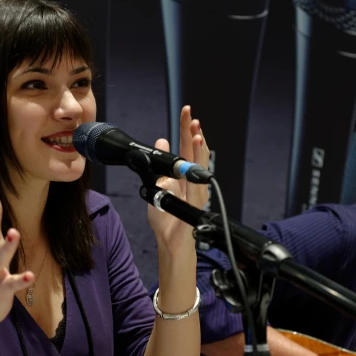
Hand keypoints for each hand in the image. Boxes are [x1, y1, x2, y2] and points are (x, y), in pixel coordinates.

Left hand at [147, 105, 209, 251]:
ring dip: (198, 149)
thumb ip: (159, 165)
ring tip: (196, 132)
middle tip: (192, 116)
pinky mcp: (196, 206)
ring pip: (199, 167)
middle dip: (194, 134)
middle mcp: (193, 182)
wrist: (170, 243)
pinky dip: (194, 171)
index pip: (186, 148)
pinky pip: (195, 187)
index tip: (186, 113)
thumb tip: (161, 141)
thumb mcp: (156, 186)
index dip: (186, 130)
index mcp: (184, 176)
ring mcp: (197, 193)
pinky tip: (193, 159)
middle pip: (195, 153)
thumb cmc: (166, 219)